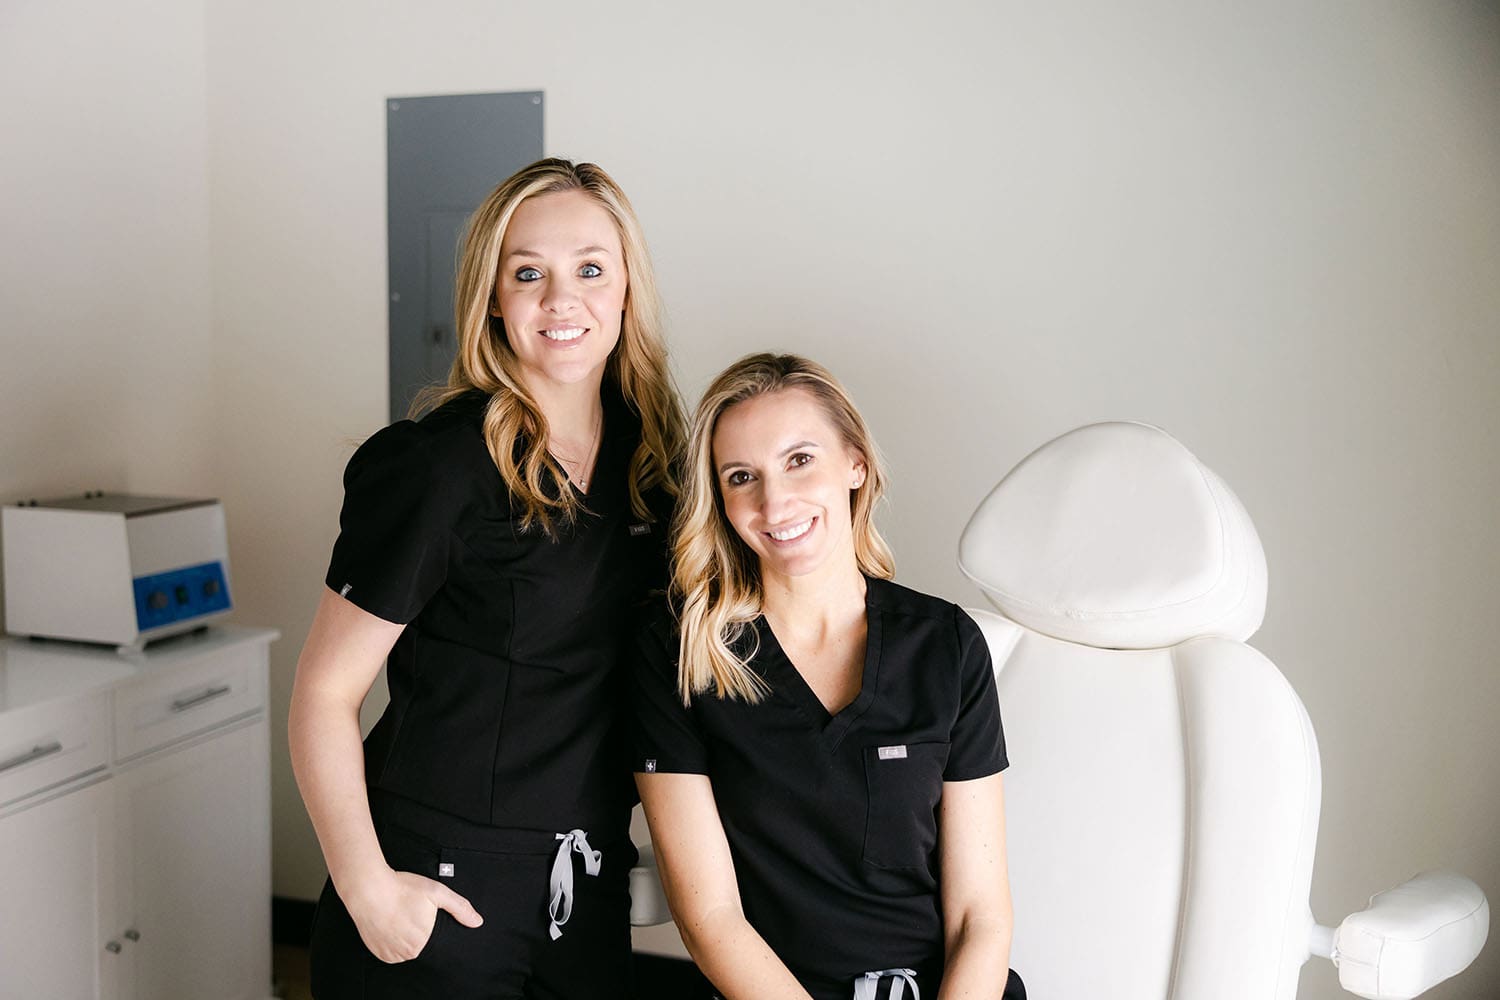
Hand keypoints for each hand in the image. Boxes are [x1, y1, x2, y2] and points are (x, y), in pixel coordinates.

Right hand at [344, 867, 483, 962]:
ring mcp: (389, 954)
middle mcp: (406, 953)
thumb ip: (459, 908)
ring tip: (398, 914)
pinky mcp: (377, 952)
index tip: (419, 912)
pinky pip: (390, 949)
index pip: (432, 938)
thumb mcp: (437, 892)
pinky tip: (390, 922)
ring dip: (404, 935)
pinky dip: (391, 939)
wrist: (369, 889)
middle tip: (409, 910)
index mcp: (422, 942)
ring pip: (404, 947)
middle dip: (416, 928)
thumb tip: (477, 922)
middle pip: (419, 943)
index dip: (427, 923)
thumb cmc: (402, 888)